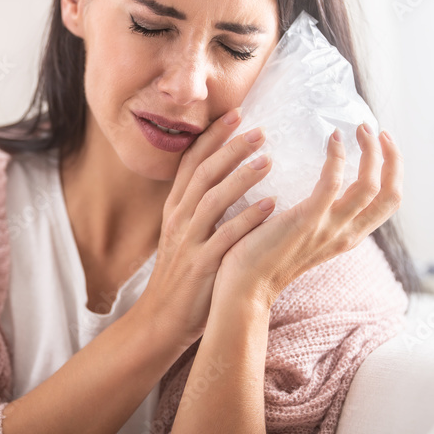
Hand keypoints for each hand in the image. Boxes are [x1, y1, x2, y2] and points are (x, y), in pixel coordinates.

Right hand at [137, 107, 278, 352]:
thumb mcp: (182, 234)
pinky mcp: (202, 264)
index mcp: (175, 208)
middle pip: (203, 173)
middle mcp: (179, 219)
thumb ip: (198, 207)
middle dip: (230, 148)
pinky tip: (271, 205)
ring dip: (241, 176)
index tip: (236, 114)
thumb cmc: (182, 275)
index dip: (212, 137)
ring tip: (268, 159)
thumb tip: (223, 177)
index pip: (190, 162)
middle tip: (260, 129)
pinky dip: (248, 219)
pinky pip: (226, 236)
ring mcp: (189, 241)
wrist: (161, 318)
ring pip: (213, 199)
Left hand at [214, 124, 403, 308]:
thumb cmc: (262, 256)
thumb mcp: (302, 235)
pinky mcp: (306, 222)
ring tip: (358, 128)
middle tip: (377, 129)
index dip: (393, 170)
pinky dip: (337, 158)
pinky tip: (332, 139)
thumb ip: (314, 214)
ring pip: (369, 187)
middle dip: (392, 158)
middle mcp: (346, 234)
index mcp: (347, 236)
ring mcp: (329, 229)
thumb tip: (315, 183)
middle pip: (391, 194)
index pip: (389, 203)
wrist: (243, 286)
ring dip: (370, 152)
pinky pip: (332, 184)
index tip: (383, 143)